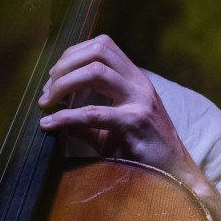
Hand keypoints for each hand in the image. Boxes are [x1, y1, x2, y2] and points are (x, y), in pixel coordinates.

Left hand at [37, 34, 202, 187]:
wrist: (174, 174)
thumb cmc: (142, 152)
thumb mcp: (110, 129)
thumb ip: (84, 120)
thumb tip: (51, 118)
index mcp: (134, 79)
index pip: (102, 46)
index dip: (73, 55)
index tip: (54, 77)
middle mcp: (138, 83)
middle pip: (98, 51)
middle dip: (65, 65)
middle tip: (47, 89)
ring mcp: (139, 100)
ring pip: (96, 71)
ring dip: (64, 83)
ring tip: (46, 103)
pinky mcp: (134, 122)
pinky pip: (93, 112)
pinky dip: (66, 116)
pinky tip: (50, 123)